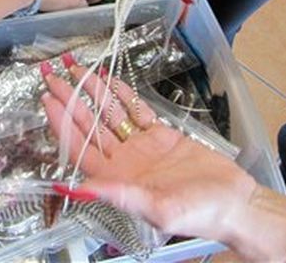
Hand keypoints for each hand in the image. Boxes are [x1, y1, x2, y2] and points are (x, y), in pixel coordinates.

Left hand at [41, 64, 256, 241]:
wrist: (236, 203)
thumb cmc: (201, 214)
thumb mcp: (157, 209)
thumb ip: (117, 195)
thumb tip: (77, 188)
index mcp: (117, 180)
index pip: (79, 148)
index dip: (62, 123)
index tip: (49, 100)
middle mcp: (124, 163)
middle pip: (89, 126)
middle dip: (70, 100)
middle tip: (53, 77)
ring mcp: (141, 147)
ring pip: (110, 114)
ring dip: (92, 93)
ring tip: (77, 70)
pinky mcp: (161, 136)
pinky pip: (136, 111)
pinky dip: (122, 95)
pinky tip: (109, 80)